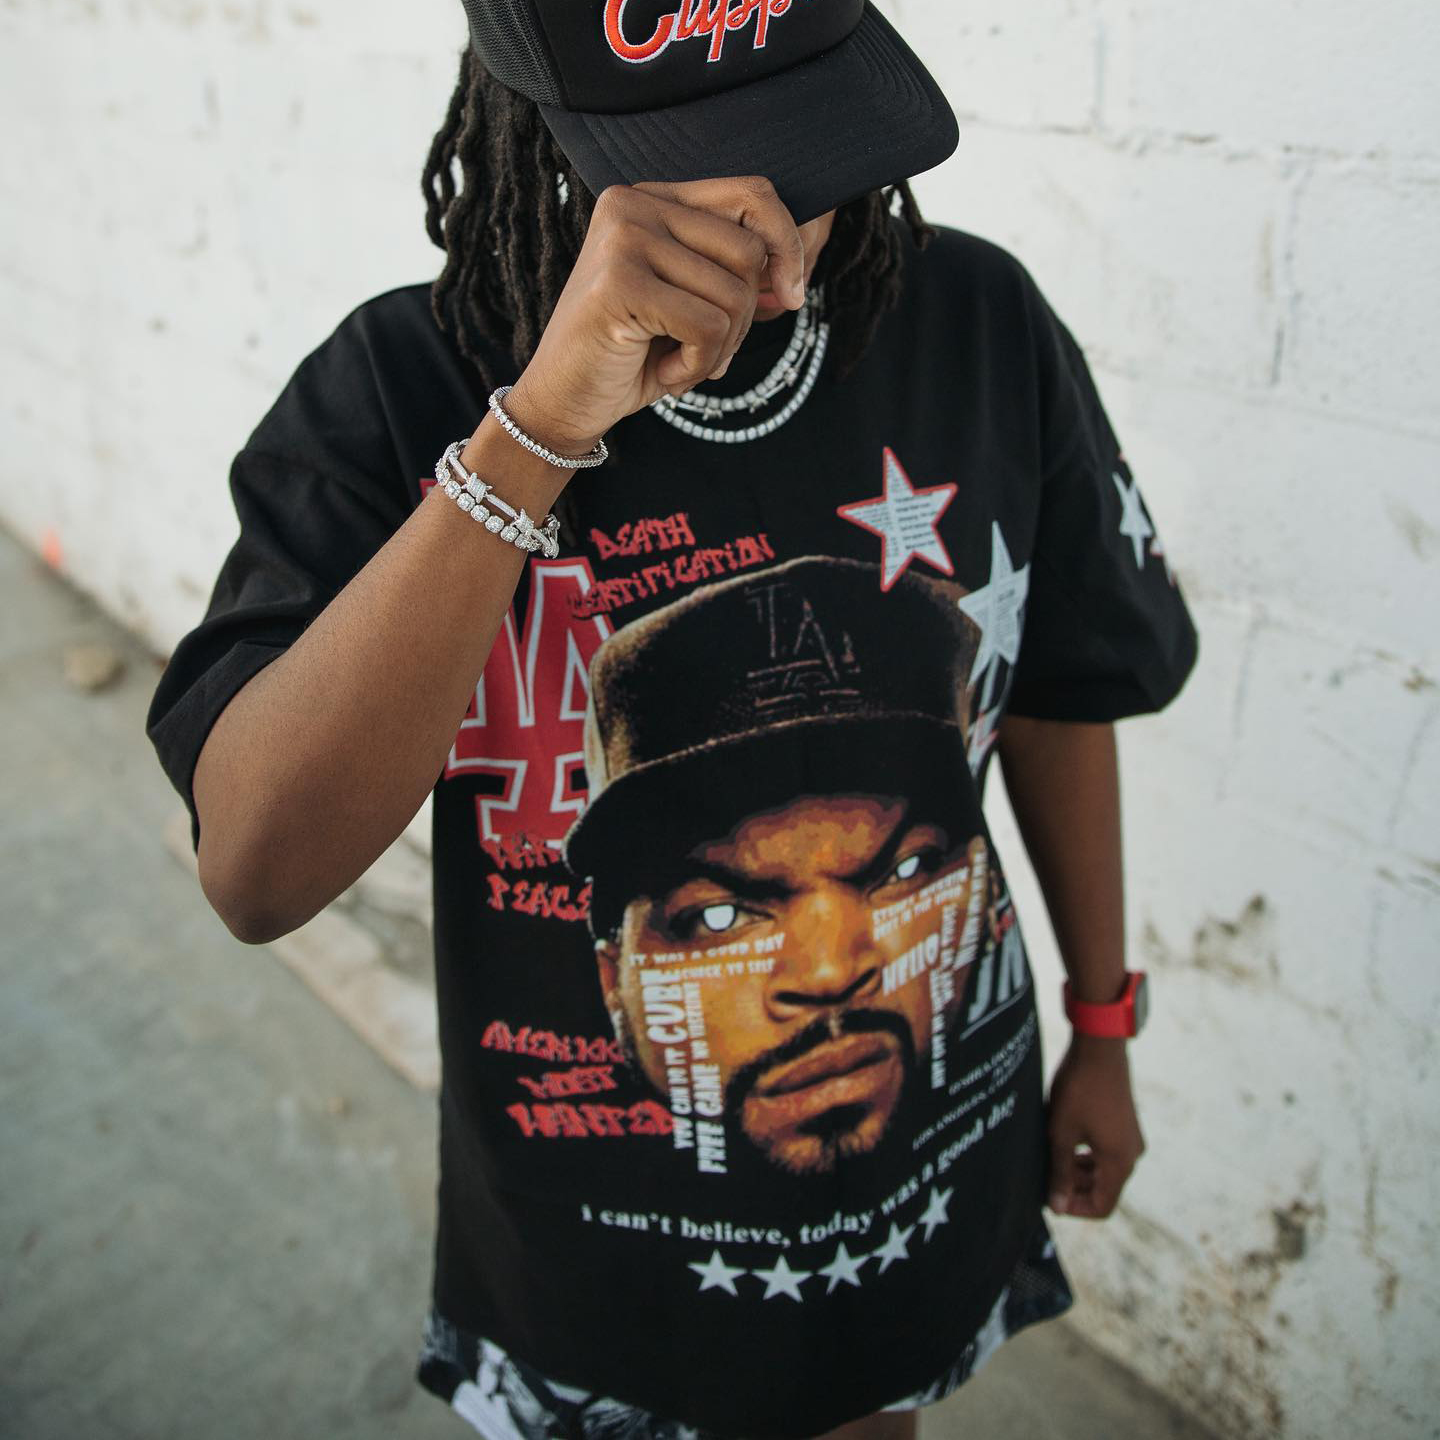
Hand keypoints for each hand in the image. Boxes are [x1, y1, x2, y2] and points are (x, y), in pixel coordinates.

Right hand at [504, 175, 807, 455]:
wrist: (564, 402)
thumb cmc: (632, 355)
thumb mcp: (689, 304)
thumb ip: (734, 277)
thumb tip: (792, 284)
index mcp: (652, 198)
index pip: (752, 195)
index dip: (788, 246)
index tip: (792, 297)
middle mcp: (632, 204)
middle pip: (750, 252)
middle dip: (745, 318)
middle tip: (706, 351)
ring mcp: (622, 238)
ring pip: (734, 294)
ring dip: (718, 349)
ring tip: (677, 364)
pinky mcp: (619, 283)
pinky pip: (707, 327)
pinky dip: (698, 366)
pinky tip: (666, 375)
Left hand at [1045, 1033, 1145, 1218]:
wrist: (1099, 1048)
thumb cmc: (1078, 1090)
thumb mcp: (1062, 1134)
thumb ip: (1060, 1172)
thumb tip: (1057, 1207)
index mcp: (1120, 1163)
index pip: (1102, 1206)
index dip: (1075, 1208)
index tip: (1050, 1198)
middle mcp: (1131, 1154)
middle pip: (1104, 1188)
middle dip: (1074, 1188)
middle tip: (1045, 1177)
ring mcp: (1130, 1138)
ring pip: (1104, 1170)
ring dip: (1079, 1171)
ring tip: (1051, 1159)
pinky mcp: (1125, 1124)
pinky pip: (1107, 1152)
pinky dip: (1087, 1154)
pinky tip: (1064, 1141)